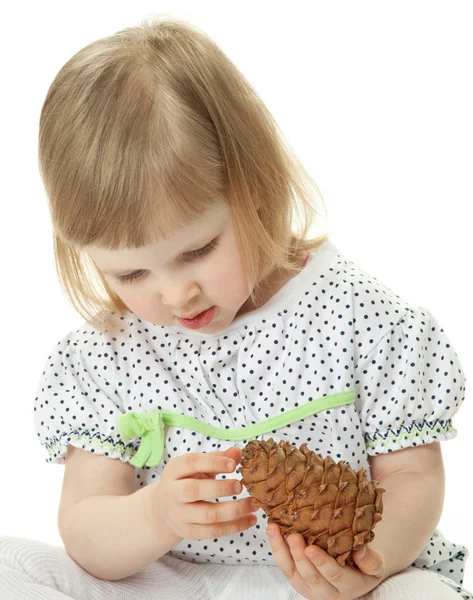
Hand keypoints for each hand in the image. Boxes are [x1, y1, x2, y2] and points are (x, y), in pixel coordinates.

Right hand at [151, 446, 258, 540]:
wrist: (163, 509)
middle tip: (241, 485)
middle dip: (220, 488)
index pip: (191, 463)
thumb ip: (217, 458)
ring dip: (234, 510)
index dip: (213, 463)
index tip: (233, 465)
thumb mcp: (196, 466)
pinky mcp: (188, 532)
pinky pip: (213, 531)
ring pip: (207, 515)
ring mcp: (179, 514)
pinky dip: (234, 526)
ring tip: (253, 504)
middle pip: (195, 491)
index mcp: (174, 470)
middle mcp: (173, 492)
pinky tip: (250, 520)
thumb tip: (238, 452)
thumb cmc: (186, 480)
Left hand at [267, 524, 386, 599]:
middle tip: (293, 536)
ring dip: (281, 550)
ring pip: (292, 573)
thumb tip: (360, 548)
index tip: (311, 548)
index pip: (334, 575)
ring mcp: (310, 588)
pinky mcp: (298, 580)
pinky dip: (277, 549)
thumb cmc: (365, 566)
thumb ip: (370, 559)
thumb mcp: (375, 565)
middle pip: (310, 576)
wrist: (357, 574)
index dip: (322, 563)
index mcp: (348, 586)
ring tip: (274, 529)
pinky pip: (285, 567)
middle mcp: (327, 592)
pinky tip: (273, 531)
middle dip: (299, 556)